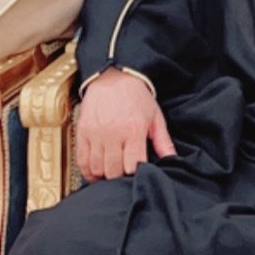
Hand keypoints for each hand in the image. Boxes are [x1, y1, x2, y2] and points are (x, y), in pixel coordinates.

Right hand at [77, 67, 175, 181]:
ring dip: (104, 176)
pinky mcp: (82, 132)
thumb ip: (163, 141)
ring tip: (111, 174)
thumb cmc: (136, 96)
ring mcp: (95, 134)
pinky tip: (95, 172)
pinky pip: (81, 160)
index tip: (138, 173)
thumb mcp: (155, 116)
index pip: (133, 165)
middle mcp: (113, 134)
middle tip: (124, 176)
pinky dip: (88, 171)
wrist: (113, 76)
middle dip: (120, 177)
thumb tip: (173, 159)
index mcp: (134, 130)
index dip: (136, 174)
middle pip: (113, 170)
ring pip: (96, 168)